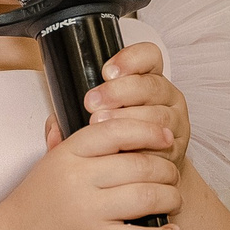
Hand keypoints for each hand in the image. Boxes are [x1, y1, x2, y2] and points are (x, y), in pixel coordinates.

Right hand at [0, 114, 181, 229]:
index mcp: (68, 154)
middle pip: (140, 165)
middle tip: (172, 175)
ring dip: (170, 198)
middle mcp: (79, 179)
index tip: (165, 136)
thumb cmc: (35, 201)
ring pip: (148, 197)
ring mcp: (89, 212)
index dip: (148, 131)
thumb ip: (73, 135)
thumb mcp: (49, 161)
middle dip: (167, 169)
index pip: (117, 131)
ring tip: (173, 199)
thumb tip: (100, 108)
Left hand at [83, 41, 191, 170]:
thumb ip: (74, 114)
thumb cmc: (117, 138)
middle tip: (92, 103)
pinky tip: (125, 147)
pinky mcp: (177, 146)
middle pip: (151, 85)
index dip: (130, 59)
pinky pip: (163, 142)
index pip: (149, 56)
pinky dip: (143, 143)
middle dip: (119, 92)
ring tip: (101, 124)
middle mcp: (165, 95)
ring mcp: (174, 120)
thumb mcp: (99, 117)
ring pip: (158, 114)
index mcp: (148, 77)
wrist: (144, 172)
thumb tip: (52, 126)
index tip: (106, 71)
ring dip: (128, 117)